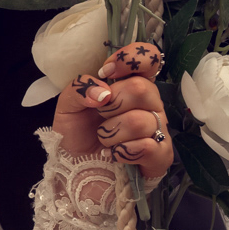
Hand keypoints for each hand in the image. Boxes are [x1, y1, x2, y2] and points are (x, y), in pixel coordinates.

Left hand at [52, 42, 172, 178]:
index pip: (149, 58)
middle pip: (142, 88)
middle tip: (99, 116)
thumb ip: (79, 89)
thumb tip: (102, 91)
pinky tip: (115, 155)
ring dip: (110, 132)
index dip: (131, 58)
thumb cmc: (77, 135)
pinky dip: (123, 151)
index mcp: (130, 86)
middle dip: (110, 104)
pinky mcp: (161, 156)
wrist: (77, 171)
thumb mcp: (67, 106)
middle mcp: (149, 104)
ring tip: (104, 140)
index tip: (107, 71)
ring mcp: (158, 129)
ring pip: (141, 120)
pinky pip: (148, 146)